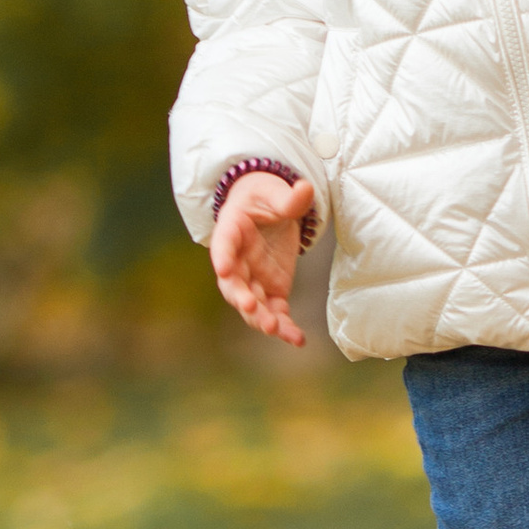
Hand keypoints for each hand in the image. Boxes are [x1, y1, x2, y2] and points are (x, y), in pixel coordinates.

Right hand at [210, 172, 317, 346]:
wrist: (268, 210)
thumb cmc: (264, 197)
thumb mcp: (274, 191)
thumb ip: (289, 197)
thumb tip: (305, 189)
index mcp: (232, 230)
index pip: (224, 243)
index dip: (222, 256)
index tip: (223, 269)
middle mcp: (237, 260)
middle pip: (233, 283)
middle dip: (240, 297)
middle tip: (249, 307)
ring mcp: (253, 279)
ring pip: (252, 305)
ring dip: (261, 318)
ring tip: (274, 329)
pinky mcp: (272, 290)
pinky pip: (276, 312)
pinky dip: (285, 328)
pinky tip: (298, 339)